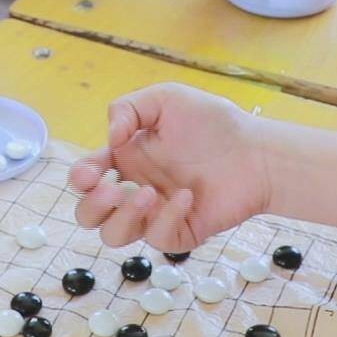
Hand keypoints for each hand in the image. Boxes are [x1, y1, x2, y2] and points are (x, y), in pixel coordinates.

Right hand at [69, 83, 273, 248]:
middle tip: (114, 189)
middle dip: (92, 205)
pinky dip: (167, 217)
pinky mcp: (179, 232)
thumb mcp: (166, 99)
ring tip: (149, 193)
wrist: (256, 151)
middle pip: (88, 215)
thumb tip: (109, 138)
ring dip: (123, 216)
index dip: (80, 178)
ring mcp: (155, 215)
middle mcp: (134, 189)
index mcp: (125, 159)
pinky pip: (158, 238)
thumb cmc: (213, 122)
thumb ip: (128, 108)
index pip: (85, 177)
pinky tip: (186, 195)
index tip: (93, 172)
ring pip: (114, 235)